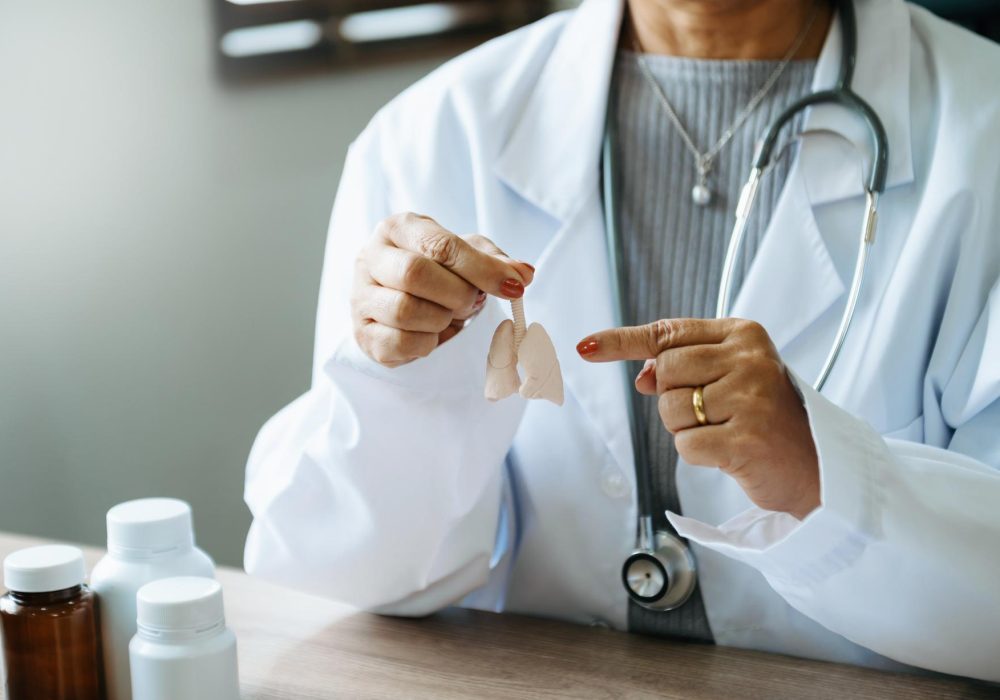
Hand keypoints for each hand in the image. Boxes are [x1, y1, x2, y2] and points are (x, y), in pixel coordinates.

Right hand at [353, 212, 532, 366]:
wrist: (401, 305)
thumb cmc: (436, 273)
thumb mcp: (467, 256)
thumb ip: (495, 261)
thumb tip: (524, 274)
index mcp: (398, 228)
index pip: (440, 245)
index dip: (482, 269)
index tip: (514, 287)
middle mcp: (371, 257)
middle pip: (416, 274)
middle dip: (457, 295)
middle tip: (472, 303)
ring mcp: (361, 297)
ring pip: (405, 310)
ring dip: (442, 319)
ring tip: (449, 316)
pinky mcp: (362, 334)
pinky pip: (400, 343)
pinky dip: (427, 343)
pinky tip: (431, 334)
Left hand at [577, 319, 819, 519]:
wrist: (817, 467)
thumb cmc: (768, 418)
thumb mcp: (732, 377)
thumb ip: (687, 367)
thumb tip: (642, 374)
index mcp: (744, 335)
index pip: (668, 333)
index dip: (622, 341)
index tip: (587, 347)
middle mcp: (749, 359)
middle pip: (664, 373)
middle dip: (674, 399)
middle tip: (712, 412)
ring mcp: (749, 398)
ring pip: (670, 410)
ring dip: (687, 428)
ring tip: (725, 430)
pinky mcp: (746, 438)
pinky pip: (685, 445)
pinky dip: (698, 454)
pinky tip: (729, 452)